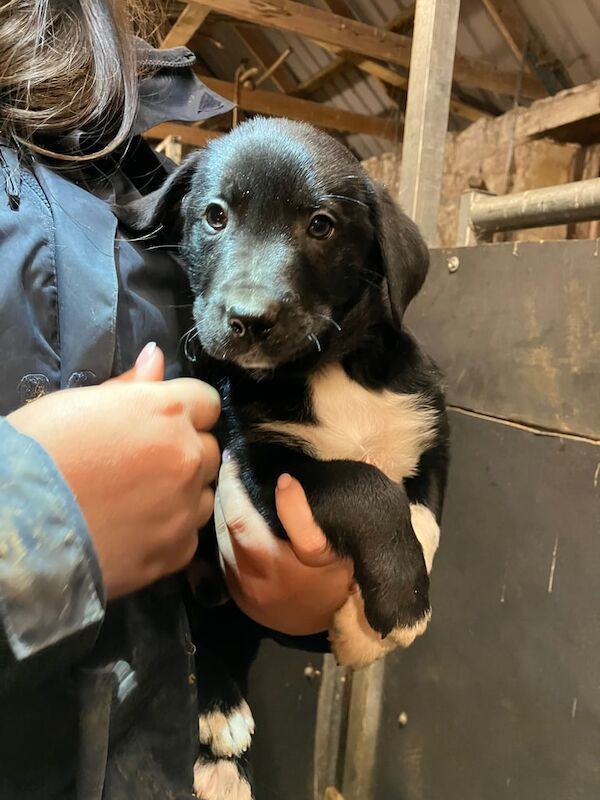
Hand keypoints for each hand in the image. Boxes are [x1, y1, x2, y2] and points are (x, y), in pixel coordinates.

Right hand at [8, 344, 220, 599]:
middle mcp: (186, 457)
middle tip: (143, 463)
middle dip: (184, 451)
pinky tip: (137, 531)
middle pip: (209, 448)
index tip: (161, 422)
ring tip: (139, 501)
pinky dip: (170, 531)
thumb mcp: (76, 404)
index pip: (206, 401)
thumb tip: (155, 356)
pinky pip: (189, 534)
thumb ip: (129, 385)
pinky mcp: (177, 551)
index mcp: (166, 412)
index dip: (185, 410)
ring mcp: (185, 508)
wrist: (15, 528)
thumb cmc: (37, 454)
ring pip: (205, 493)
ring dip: (183, 492)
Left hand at [215, 456, 354, 635]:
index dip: (232, 485)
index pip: (239, 518)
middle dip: (224, 494)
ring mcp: (242, 591)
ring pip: (219, 542)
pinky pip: (222, 559)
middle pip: (223, 527)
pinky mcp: (239, 598)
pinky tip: (231, 518)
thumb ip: (303, 515)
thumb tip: (284, 480)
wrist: (336, 621)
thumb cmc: (338, 577)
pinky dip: (224, 535)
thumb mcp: (328, 546)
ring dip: (221, 513)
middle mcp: (251, 579)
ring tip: (229, 487)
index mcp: (273, 564)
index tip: (233, 460)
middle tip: (229, 467)